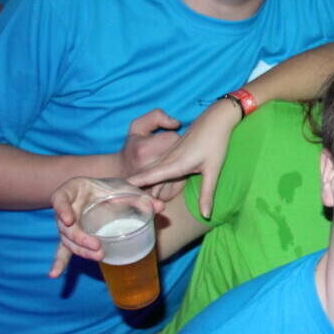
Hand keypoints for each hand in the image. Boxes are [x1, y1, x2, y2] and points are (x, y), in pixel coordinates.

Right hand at [48, 177, 163, 277]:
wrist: (107, 191)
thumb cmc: (112, 187)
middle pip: (65, 226)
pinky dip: (59, 262)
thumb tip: (160, 208)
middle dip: (79, 238)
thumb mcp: (126, 188)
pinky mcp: (73, 236)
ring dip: (80, 250)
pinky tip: (54, 274)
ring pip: (67, 240)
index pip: (60, 199)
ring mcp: (68, 224)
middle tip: (97, 246)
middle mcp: (66, 208)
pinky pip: (64, 249)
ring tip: (97, 256)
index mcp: (73, 191)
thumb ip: (142, 197)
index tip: (69, 220)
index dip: (62, 209)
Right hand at [127, 98, 240, 216]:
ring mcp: (170, 154)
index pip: (148, 177)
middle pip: (146, 176)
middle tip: (119, 203)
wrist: (217, 118)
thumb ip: (207, 194)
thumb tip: (205, 215)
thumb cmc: (216, 142)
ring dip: (141, 183)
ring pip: (152, 170)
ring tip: (130, 197)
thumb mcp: (213, 170)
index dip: (133, 185)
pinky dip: (150, 175)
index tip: (117, 194)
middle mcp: (168, 159)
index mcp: (174, 163)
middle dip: (133, 188)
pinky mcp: (174, 151)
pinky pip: (158, 166)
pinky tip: (150, 185)